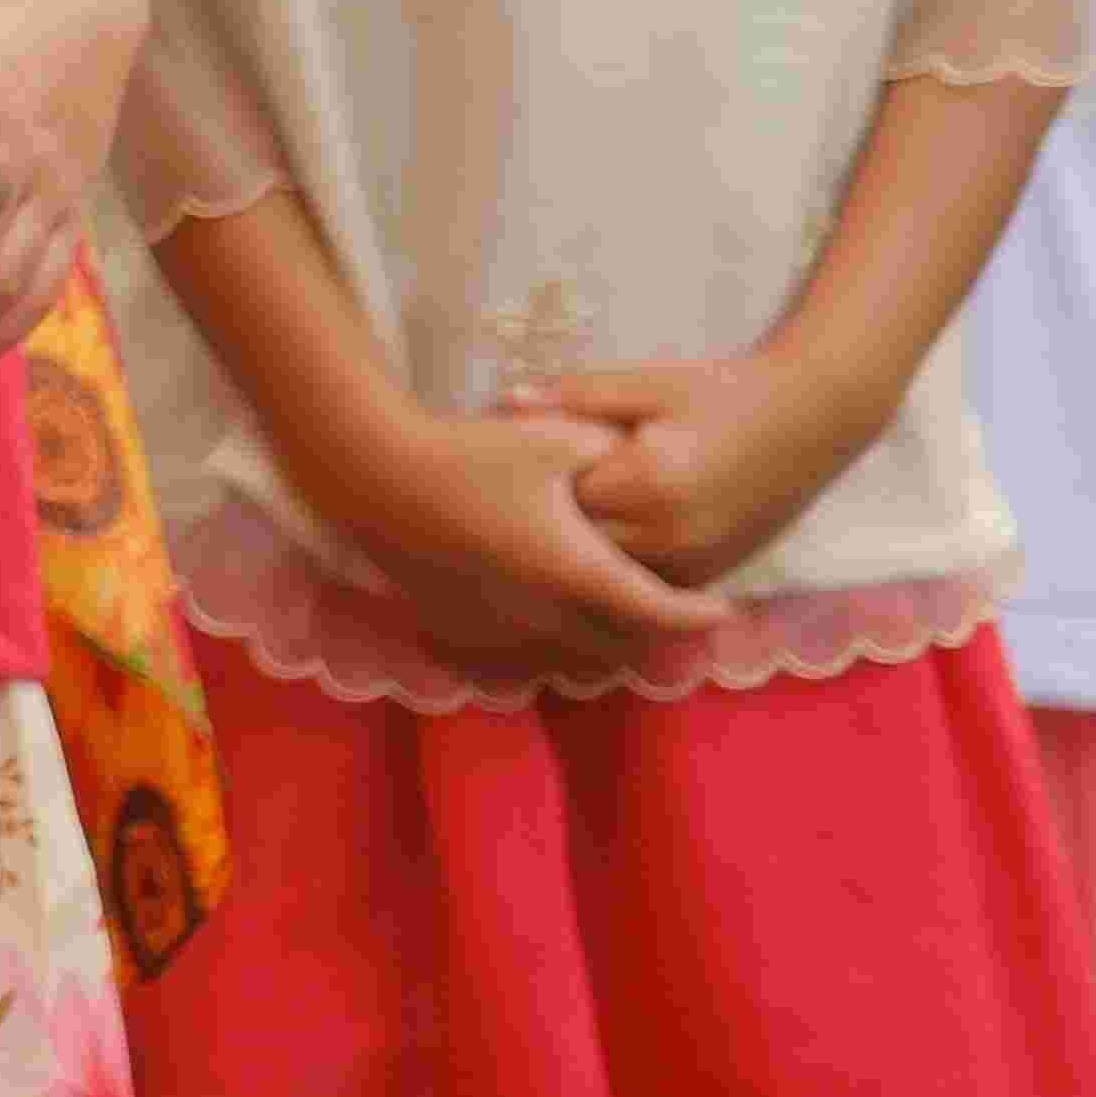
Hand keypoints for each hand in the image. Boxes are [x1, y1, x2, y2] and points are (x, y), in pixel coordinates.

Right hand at [326, 400, 738, 666]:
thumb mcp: (550, 439)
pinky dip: (548, 642)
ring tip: (613, 617)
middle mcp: (545, 613)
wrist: (372, 476)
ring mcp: (501, 625)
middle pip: (621, 647)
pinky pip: (521, 651)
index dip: (698, 616)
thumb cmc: (467, 455)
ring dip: (600, 643)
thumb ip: (603, 449)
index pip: (659, 612)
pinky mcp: (461, 623)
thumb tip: (633, 454)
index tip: (723, 611)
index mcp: (577, 572)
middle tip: (671, 613)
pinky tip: (545, 615)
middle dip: (653, 636)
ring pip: (571, 656)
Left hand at [515, 350, 874, 594]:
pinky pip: (648, 585)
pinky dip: (622, 569)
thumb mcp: (648, 384)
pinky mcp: (714, 573)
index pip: (559, 499)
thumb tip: (505, 402)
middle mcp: (672, 535)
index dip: (533, 484)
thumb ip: (575, 397)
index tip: (515, 465)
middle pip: (580, 547)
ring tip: (560, 521)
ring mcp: (697, 563)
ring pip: (612, 575)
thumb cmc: (724, 392)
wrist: (812, 418)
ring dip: (586, 553)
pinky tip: (606, 540)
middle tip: (529, 497)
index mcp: (649, 482)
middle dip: (553, 526)